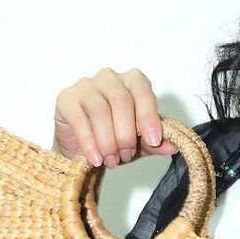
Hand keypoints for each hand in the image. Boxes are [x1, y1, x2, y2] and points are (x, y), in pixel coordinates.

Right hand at [53, 68, 177, 167]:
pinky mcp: (66, 98)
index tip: (154, 140)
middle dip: (126, 134)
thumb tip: (173, 146)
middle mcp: (110, 77)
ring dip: (108, 140)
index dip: (149, 117)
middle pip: (122, 101)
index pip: (144, 93)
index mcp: (133, 81)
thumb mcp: (138, 143)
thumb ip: (154, 142)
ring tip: (111, 161)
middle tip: (126, 156)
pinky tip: (95, 158)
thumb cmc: (113, 139)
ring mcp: (86, 85)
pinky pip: (80, 119)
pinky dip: (90, 142)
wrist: (82, 151)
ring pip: (101, 110)